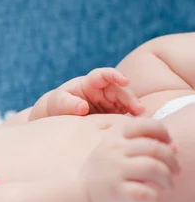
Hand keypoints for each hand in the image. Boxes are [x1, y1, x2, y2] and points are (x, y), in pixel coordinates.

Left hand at [29, 68, 145, 120]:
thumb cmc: (59, 104)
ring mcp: (109, 100)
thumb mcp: (60, 103)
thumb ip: (69, 104)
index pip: (104, 75)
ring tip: (142, 119)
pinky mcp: (112, 112)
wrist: (60, 114)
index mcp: (90, 82)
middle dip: (130, 99)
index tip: (125, 80)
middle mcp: (103, 89)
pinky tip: (136, 125)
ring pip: (125, 102)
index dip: (115, 76)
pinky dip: (130, 118)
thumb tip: (82, 107)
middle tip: (140, 110)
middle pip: (120, 91)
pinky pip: (124, 114)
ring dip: (134, 110)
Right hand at [81, 118, 179, 201]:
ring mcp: (114, 171)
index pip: (144, 125)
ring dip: (167, 179)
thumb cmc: (107, 170)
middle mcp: (114, 150)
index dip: (162, 132)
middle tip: (175, 172)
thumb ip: (144, 144)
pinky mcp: (116, 192)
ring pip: (154, 168)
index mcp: (115, 136)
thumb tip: (175, 147)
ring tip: (167, 186)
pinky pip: (145, 193)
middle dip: (172, 161)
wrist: (82, 192)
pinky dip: (155, 199)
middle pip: (155, 149)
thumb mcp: (119, 151)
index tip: (169, 144)